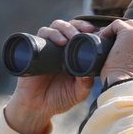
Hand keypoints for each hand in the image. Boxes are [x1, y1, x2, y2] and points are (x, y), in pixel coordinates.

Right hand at [5, 19, 95, 133]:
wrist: (36, 108)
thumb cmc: (58, 100)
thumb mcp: (78, 93)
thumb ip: (85, 84)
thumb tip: (90, 70)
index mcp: (73, 55)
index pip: (81, 34)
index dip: (88, 30)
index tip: (96, 32)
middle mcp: (60, 48)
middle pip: (69, 26)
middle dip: (78, 26)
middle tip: (86, 32)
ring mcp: (47, 47)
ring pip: (55, 26)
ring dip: (65, 28)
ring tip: (70, 39)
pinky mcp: (35, 49)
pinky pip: (41, 34)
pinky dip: (51, 33)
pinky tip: (59, 41)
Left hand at [98, 19, 132, 86]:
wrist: (126, 91)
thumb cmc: (131, 92)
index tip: (127, 51)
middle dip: (130, 35)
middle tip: (116, 44)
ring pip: (132, 25)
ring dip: (120, 32)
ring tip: (107, 40)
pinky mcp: (132, 33)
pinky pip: (118, 24)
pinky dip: (109, 30)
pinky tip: (102, 38)